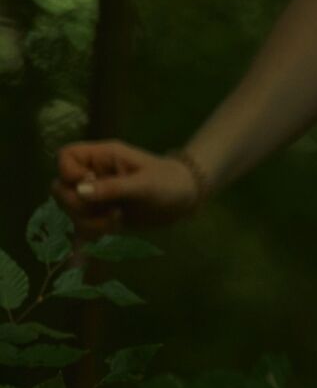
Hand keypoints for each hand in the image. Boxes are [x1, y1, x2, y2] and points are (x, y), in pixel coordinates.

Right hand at [51, 141, 204, 237]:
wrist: (184, 200)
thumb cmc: (169, 183)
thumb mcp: (144, 185)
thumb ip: (112, 188)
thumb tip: (79, 190)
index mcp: (103, 156)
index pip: (66, 156)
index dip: (69, 173)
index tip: (88, 185)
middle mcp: (94, 174)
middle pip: (61, 188)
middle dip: (79, 205)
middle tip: (108, 210)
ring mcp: (96, 194)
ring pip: (70, 209)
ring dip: (89, 221)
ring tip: (117, 219)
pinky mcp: (99, 213)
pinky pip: (81, 224)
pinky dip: (94, 230)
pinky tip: (115, 227)